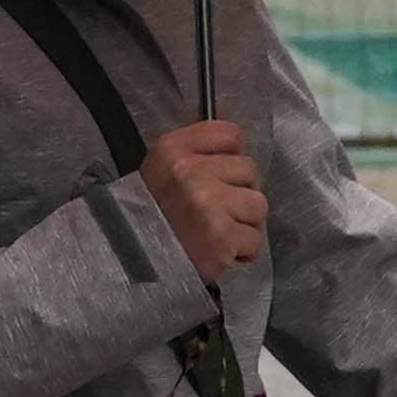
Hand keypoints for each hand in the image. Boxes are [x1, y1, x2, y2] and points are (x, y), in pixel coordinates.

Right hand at [138, 120, 265, 279]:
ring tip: (218, 231)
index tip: (217, 175)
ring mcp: (208, 204)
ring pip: (258, 204)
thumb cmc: (153, 216)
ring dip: (244, 222)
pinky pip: (255, 239)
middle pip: (249, 170)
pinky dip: (243, 250)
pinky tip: (221, 250)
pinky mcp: (223, 237)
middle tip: (214, 210)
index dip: (228, 156)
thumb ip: (197, 150)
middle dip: (238, 192)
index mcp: (173, 149)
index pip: (230, 134)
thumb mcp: (162, 168)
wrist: (138, 263)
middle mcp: (190, 172)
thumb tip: (235, 137)